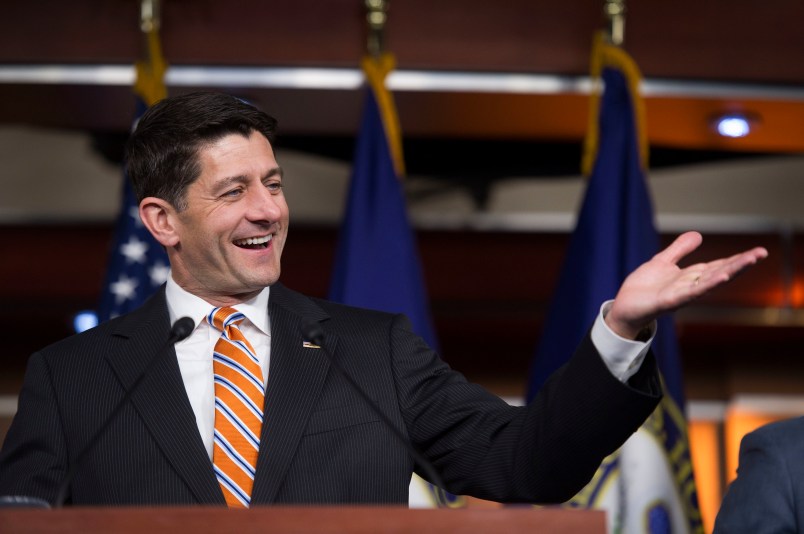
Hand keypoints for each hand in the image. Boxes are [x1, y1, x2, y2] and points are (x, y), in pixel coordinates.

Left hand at [605, 231, 767, 339]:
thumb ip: (679, 250)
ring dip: (730, 272)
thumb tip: (699, 234)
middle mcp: (691, 285)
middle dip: (740, 263)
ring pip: (710, 282)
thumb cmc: (643, 288)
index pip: (718, 266)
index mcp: (690, 276)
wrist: (624, 306)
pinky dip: (706, 286)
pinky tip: (721, 278)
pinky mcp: (670, 301)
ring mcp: (682, 294)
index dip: (737, 259)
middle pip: (720, 272)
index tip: (758, 251)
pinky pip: (691, 293)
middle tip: (762, 253)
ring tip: (749, 261)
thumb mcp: (662, 262)